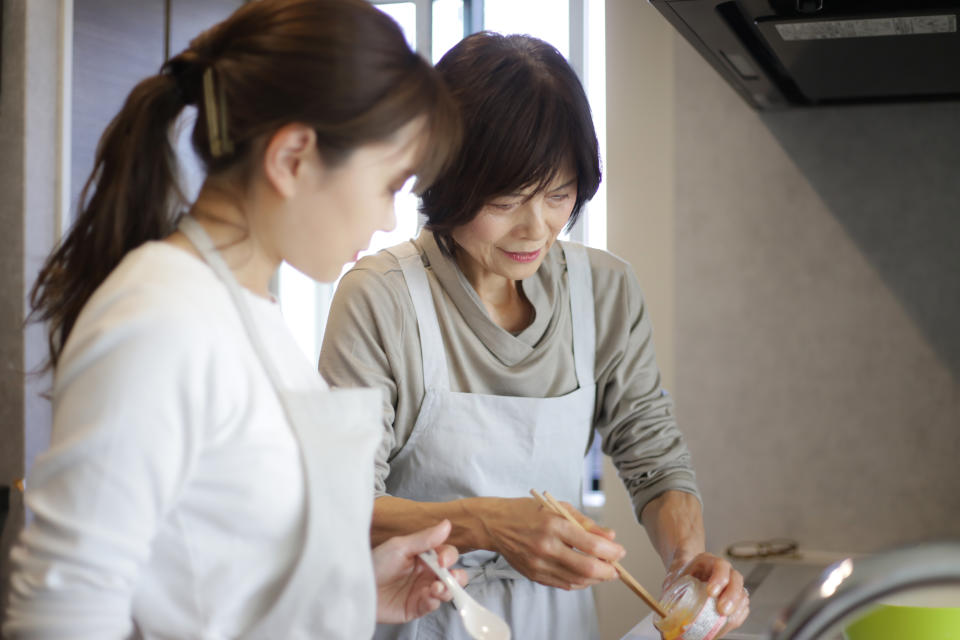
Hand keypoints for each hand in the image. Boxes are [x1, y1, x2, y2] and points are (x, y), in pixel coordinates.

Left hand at [372, 519, 467, 623]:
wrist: (358, 588)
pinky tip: (428, 597)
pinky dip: (434, 602)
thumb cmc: (375, 564)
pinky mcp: (417, 607)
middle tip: (447, 577)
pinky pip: (433, 605)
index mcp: (424, 555)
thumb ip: (425, 538)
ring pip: (447, 591)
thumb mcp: (400, 547)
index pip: (447, 554)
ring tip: (436, 589)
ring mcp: (423, 590)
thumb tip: (447, 524)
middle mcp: (426, 573)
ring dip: (447, 590)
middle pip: (453, 574)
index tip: (442, 561)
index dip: (449, 557)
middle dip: (457, 577)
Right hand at [478, 497, 625, 589]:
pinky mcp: (533, 575)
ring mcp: (538, 563)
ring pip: (576, 580)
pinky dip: (578, 582)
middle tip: (616, 569)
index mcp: (554, 525)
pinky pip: (562, 584)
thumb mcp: (558, 507)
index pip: (591, 544)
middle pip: (586, 568)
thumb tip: (610, 537)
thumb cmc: (526, 511)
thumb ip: (586, 523)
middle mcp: (546, 546)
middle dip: (607, 571)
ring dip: (595, 579)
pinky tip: (584, 575)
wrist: (494, 524)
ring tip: (603, 572)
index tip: (620, 551)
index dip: (611, 551)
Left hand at [662, 552, 749, 635]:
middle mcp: (724, 571)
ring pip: (742, 594)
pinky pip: (743, 607)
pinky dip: (738, 616)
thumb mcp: (672, 580)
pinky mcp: (735, 599)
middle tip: (722, 610)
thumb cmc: (680, 576)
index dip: (719, 578)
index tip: (711, 592)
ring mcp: (732, 585)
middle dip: (731, 596)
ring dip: (736, 609)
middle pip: (736, 579)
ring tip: (726, 619)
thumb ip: (668, 595)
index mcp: (708, 561)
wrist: (685, 573)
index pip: (720, 565)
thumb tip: (662, 620)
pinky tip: (728, 623)